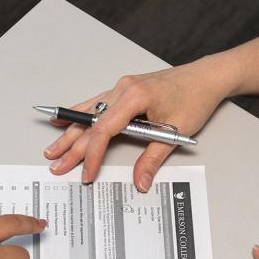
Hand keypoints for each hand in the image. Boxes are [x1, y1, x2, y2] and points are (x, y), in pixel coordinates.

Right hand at [44, 57, 230, 191]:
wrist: (206, 77)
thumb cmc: (195, 98)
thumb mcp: (176, 132)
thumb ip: (153, 158)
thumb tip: (140, 182)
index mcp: (135, 97)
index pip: (104, 130)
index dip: (92, 155)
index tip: (86, 174)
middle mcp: (123, 89)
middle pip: (91, 123)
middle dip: (71, 147)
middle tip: (55, 165)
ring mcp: (121, 87)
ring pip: (89, 112)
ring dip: (70, 131)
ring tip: (52, 148)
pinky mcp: (124, 89)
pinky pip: (96, 103)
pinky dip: (79, 114)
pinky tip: (63, 119)